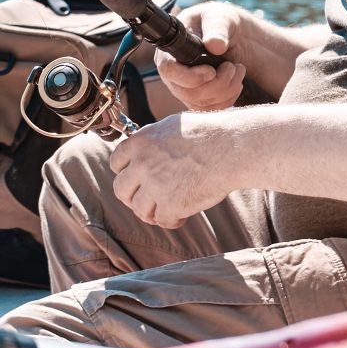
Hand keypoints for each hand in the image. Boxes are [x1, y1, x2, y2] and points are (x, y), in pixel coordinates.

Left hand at [108, 110, 252, 227]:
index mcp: (139, 142)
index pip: (115, 163)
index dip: (127, 173)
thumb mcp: (171, 126)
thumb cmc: (208, 133)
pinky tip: (183, 214)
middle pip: (121, 190)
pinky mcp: (171, 205)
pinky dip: (172, 220)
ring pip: (139, 209)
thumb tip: (141, 151)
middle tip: (148, 199)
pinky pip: (162, 221)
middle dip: (133, 196)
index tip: (138, 178)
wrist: (230, 148)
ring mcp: (154, 186)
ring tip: (168, 208)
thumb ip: (152, 142)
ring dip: (152, 211)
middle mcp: (141, 164)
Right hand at [155, 1, 248, 111]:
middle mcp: (173, 73)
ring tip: (238, 69)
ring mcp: (185, 89)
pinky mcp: (198, 99)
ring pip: (202, 103)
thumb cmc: (220, 22)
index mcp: (170, 51)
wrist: (233, 35)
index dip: (191, 76)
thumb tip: (214, 45)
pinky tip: (235, 82)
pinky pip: (211, 109)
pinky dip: (228, 98)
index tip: (212, 71)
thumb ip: (216, 27)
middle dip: (217, 83)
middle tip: (233, 66)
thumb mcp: (219, 17)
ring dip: (227, 89)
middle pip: (188, 93)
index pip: (169, 71)